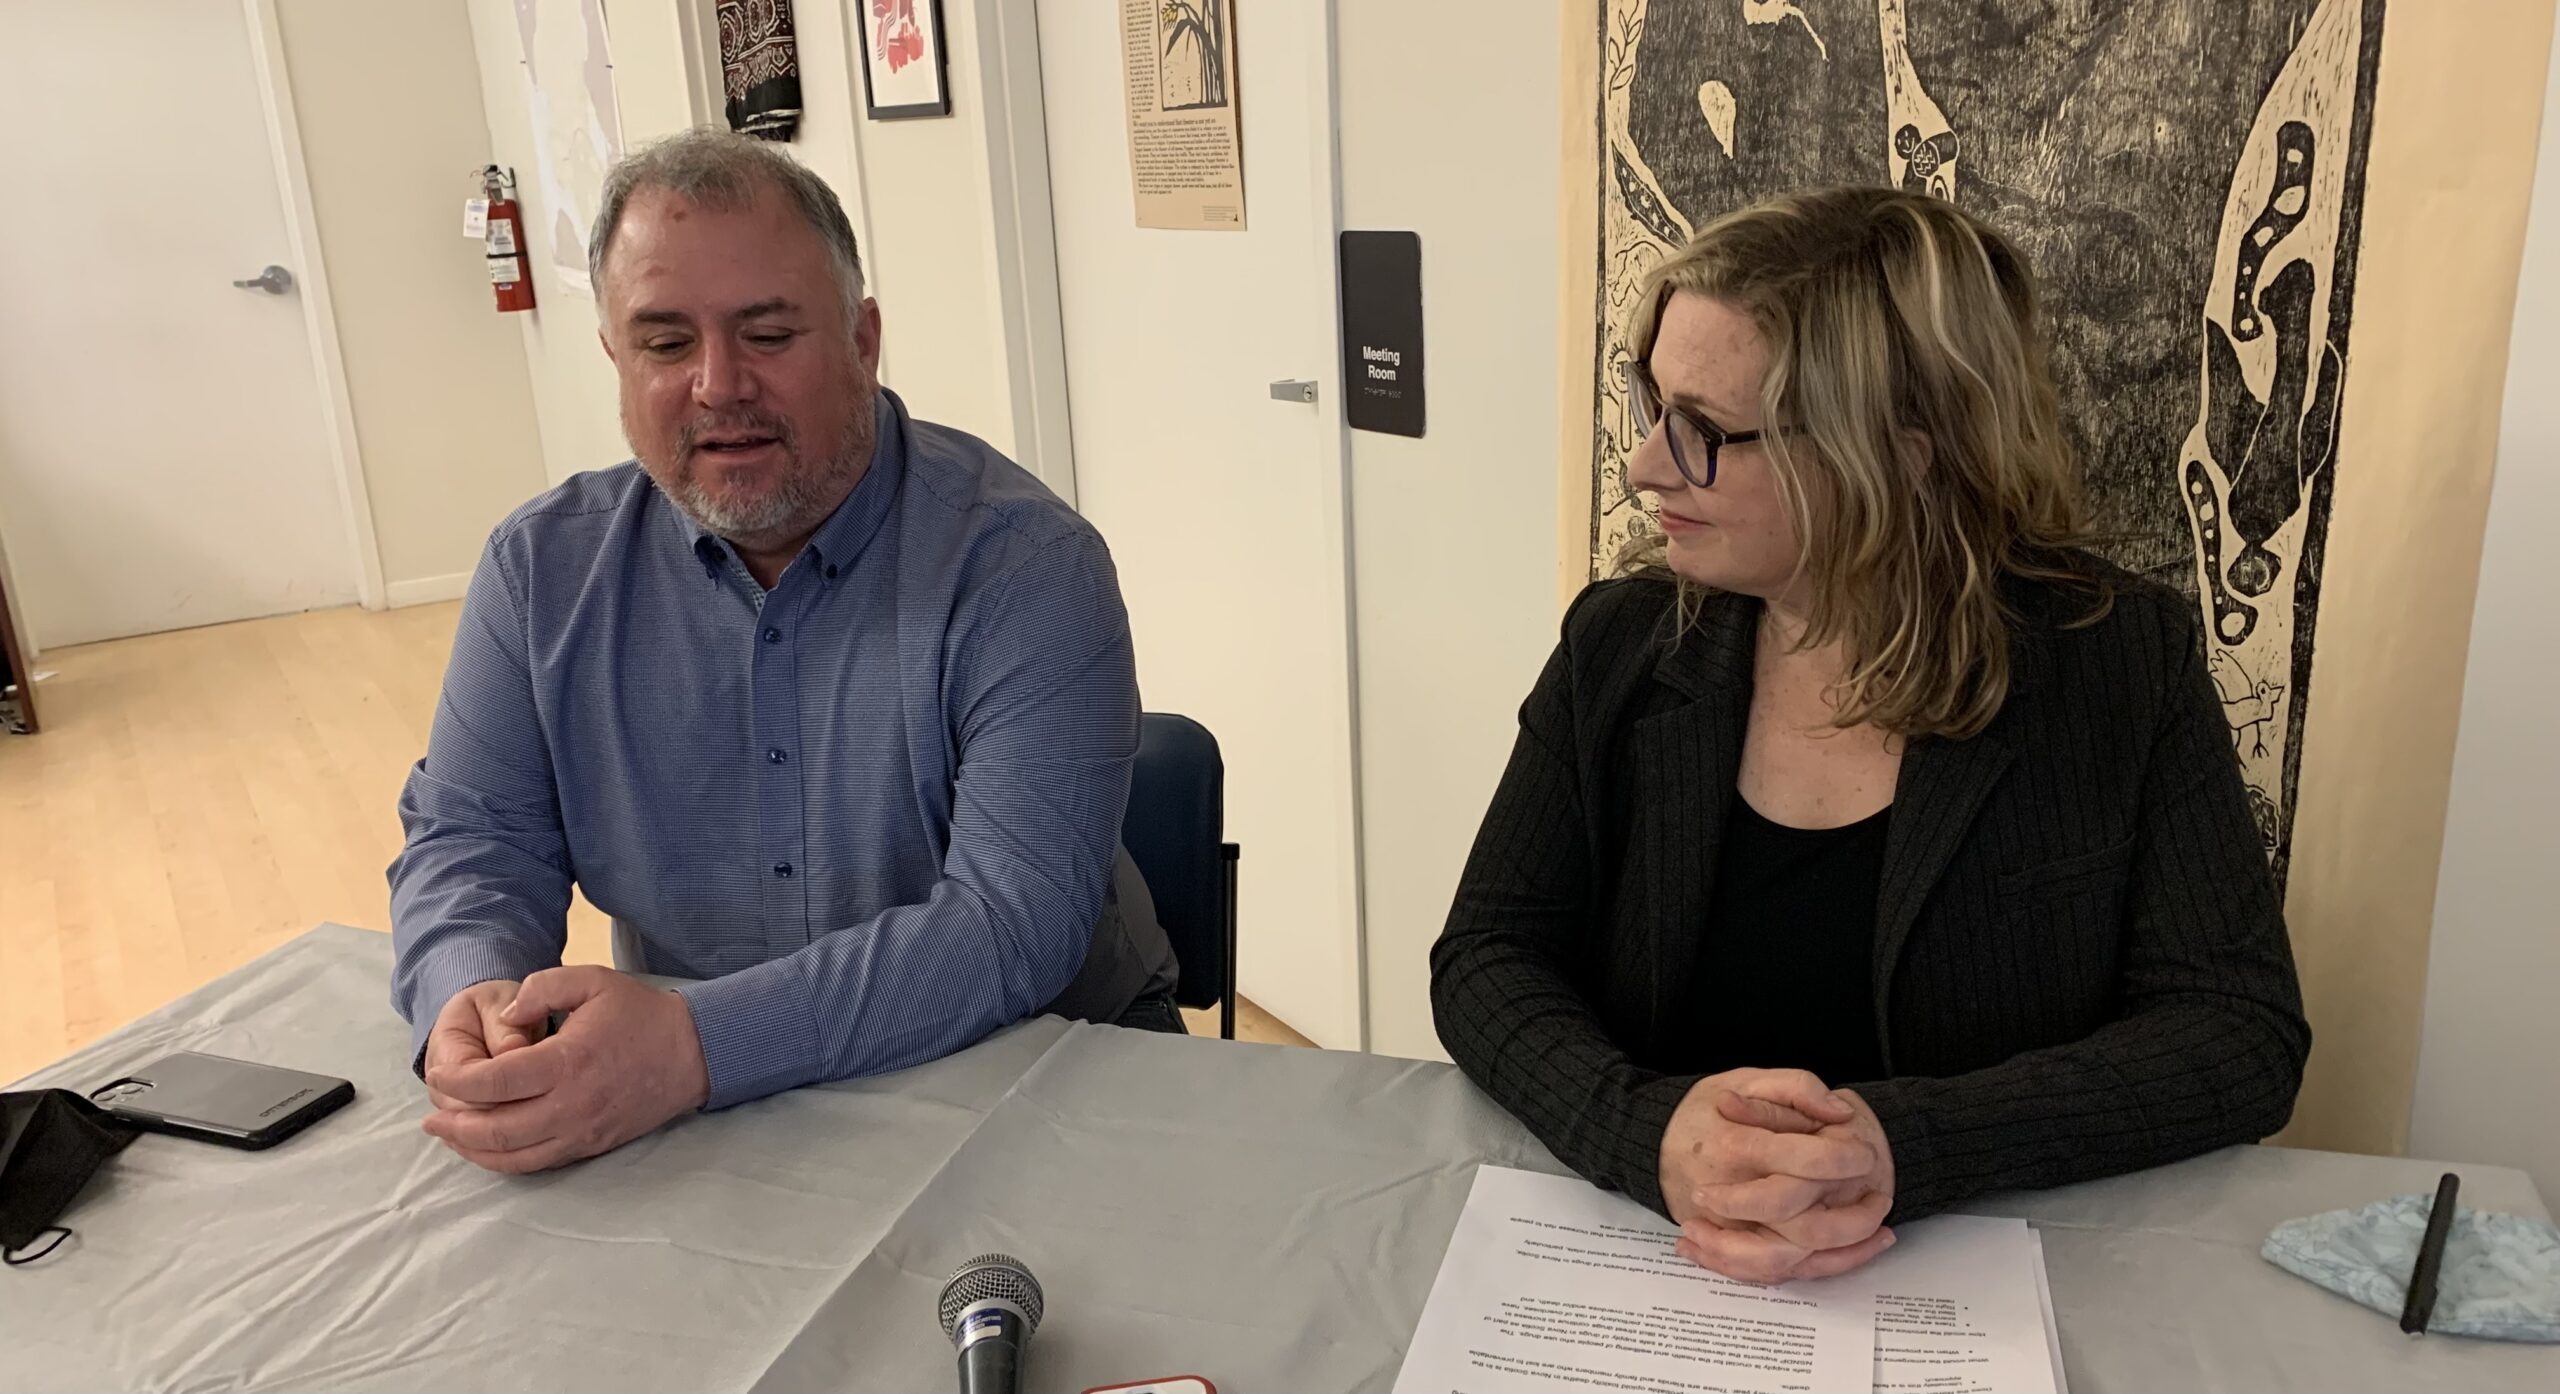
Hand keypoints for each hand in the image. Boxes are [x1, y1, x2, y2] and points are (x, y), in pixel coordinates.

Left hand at [419, 966, 710, 1172]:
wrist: (693, 1052)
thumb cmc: (640, 1015)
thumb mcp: (591, 982)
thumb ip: (539, 989)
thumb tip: (504, 1017)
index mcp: (566, 1062)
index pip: (493, 1084)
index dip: (457, 1083)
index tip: (440, 1075)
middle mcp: (570, 1105)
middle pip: (495, 1131)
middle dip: (455, 1126)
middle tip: (430, 1118)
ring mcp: (582, 1132)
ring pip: (513, 1157)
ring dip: (474, 1150)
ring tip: (451, 1136)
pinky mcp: (591, 1145)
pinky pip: (538, 1163)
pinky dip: (505, 1160)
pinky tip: (488, 1148)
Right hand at [1658, 1069, 1894, 1282]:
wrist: (1653, 1140)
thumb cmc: (1705, 1108)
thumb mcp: (1748, 1078)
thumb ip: (1796, 1088)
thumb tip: (1839, 1113)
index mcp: (1736, 1146)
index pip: (1799, 1162)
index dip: (1840, 1160)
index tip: (1865, 1155)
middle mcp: (1730, 1195)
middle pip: (1800, 1224)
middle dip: (1852, 1218)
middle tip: (1879, 1196)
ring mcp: (1727, 1228)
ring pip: (1789, 1259)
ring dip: (1842, 1252)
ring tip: (1878, 1233)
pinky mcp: (1728, 1244)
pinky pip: (1772, 1272)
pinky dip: (1815, 1268)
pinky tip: (1851, 1252)